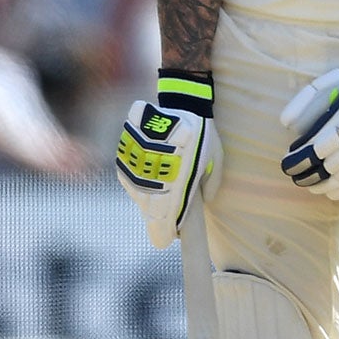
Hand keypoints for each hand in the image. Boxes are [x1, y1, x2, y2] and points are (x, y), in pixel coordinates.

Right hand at [115, 71, 221, 248]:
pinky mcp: (123, 156)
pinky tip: (153, 168)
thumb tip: (206, 201)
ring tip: (166, 178)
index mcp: (173, 187)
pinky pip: (130, 179)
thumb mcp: (215, 158)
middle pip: (150, 213)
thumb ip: (212, 182)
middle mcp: (150, 181)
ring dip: (151, 196)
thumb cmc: (203, 132)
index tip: (171, 237)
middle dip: (160, 216)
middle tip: (172, 210)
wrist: (179, 101)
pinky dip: (141, 180)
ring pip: (139, 196)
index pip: (161, 225)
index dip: (164, 234)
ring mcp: (134, 169)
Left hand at [279, 42, 338, 200]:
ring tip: (311, 188)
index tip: (288, 163)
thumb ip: (306, 99)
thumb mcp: (333, 81)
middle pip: (329, 167)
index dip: (300, 160)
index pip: (317, 149)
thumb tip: (286, 124)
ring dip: (324, 185)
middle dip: (309, 176)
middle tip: (296, 178)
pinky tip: (333, 193)